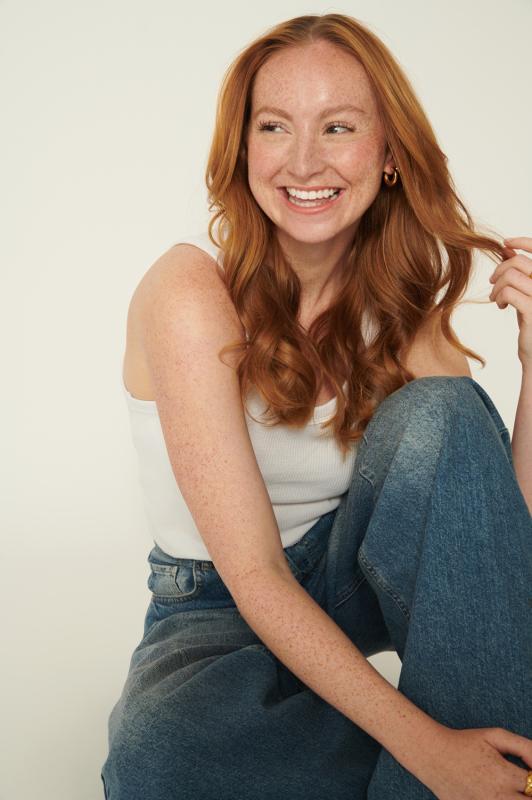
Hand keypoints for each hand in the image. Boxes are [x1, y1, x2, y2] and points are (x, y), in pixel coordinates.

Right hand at [421, 726, 531, 798]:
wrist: (432, 755)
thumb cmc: (465, 743)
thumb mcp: (495, 735)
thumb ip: (524, 748)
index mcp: (504, 775)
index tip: (528, 774)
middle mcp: (497, 796)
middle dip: (529, 795)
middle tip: (523, 787)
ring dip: (515, 799)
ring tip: (509, 790)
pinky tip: (495, 794)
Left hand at [489, 236, 531, 368]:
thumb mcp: (526, 292)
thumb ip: (520, 272)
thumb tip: (507, 248)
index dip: (523, 241)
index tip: (506, 242)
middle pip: (519, 262)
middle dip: (500, 270)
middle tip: (493, 283)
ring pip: (511, 275)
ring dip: (497, 286)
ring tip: (496, 298)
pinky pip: (508, 292)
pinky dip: (499, 296)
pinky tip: (501, 306)